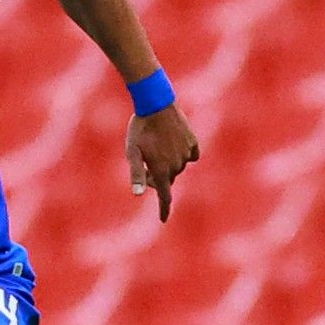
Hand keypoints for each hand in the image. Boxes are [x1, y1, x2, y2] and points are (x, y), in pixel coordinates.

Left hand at [126, 105, 199, 222]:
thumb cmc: (140, 129)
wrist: (157, 104)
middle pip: (167, 179)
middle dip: (157, 175)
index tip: (163, 219)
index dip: (164, 209)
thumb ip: (136, 173)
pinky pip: (190, 155)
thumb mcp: (132, 151)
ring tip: (156, 146)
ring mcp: (186, 154)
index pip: (164, 196)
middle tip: (145, 161)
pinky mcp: (193, 143)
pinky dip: (182, 154)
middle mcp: (176, 165)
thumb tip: (137, 194)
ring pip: (178, 167)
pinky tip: (173, 144)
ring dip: (168, 163)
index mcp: (160, 170)